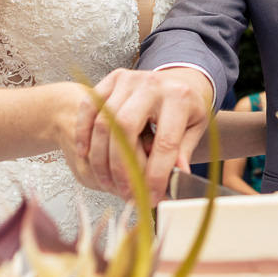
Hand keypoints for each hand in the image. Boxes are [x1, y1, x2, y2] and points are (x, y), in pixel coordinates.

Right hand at [77, 68, 214, 201]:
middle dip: (121, 167)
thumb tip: (176, 178)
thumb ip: (183, 152)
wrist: (175, 80)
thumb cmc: (185, 108)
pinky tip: (86, 154)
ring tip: (107, 182)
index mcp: (179, 97)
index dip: (155, 175)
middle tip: (124, 192)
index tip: (150, 197)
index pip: (165, 142)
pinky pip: (89, 107)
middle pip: (125, 128)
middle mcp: (152, 84)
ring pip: (104, 121)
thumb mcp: (193, 128)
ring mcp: (128, 79)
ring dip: (100, 157)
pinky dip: (83, 133)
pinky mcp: (111, 79)